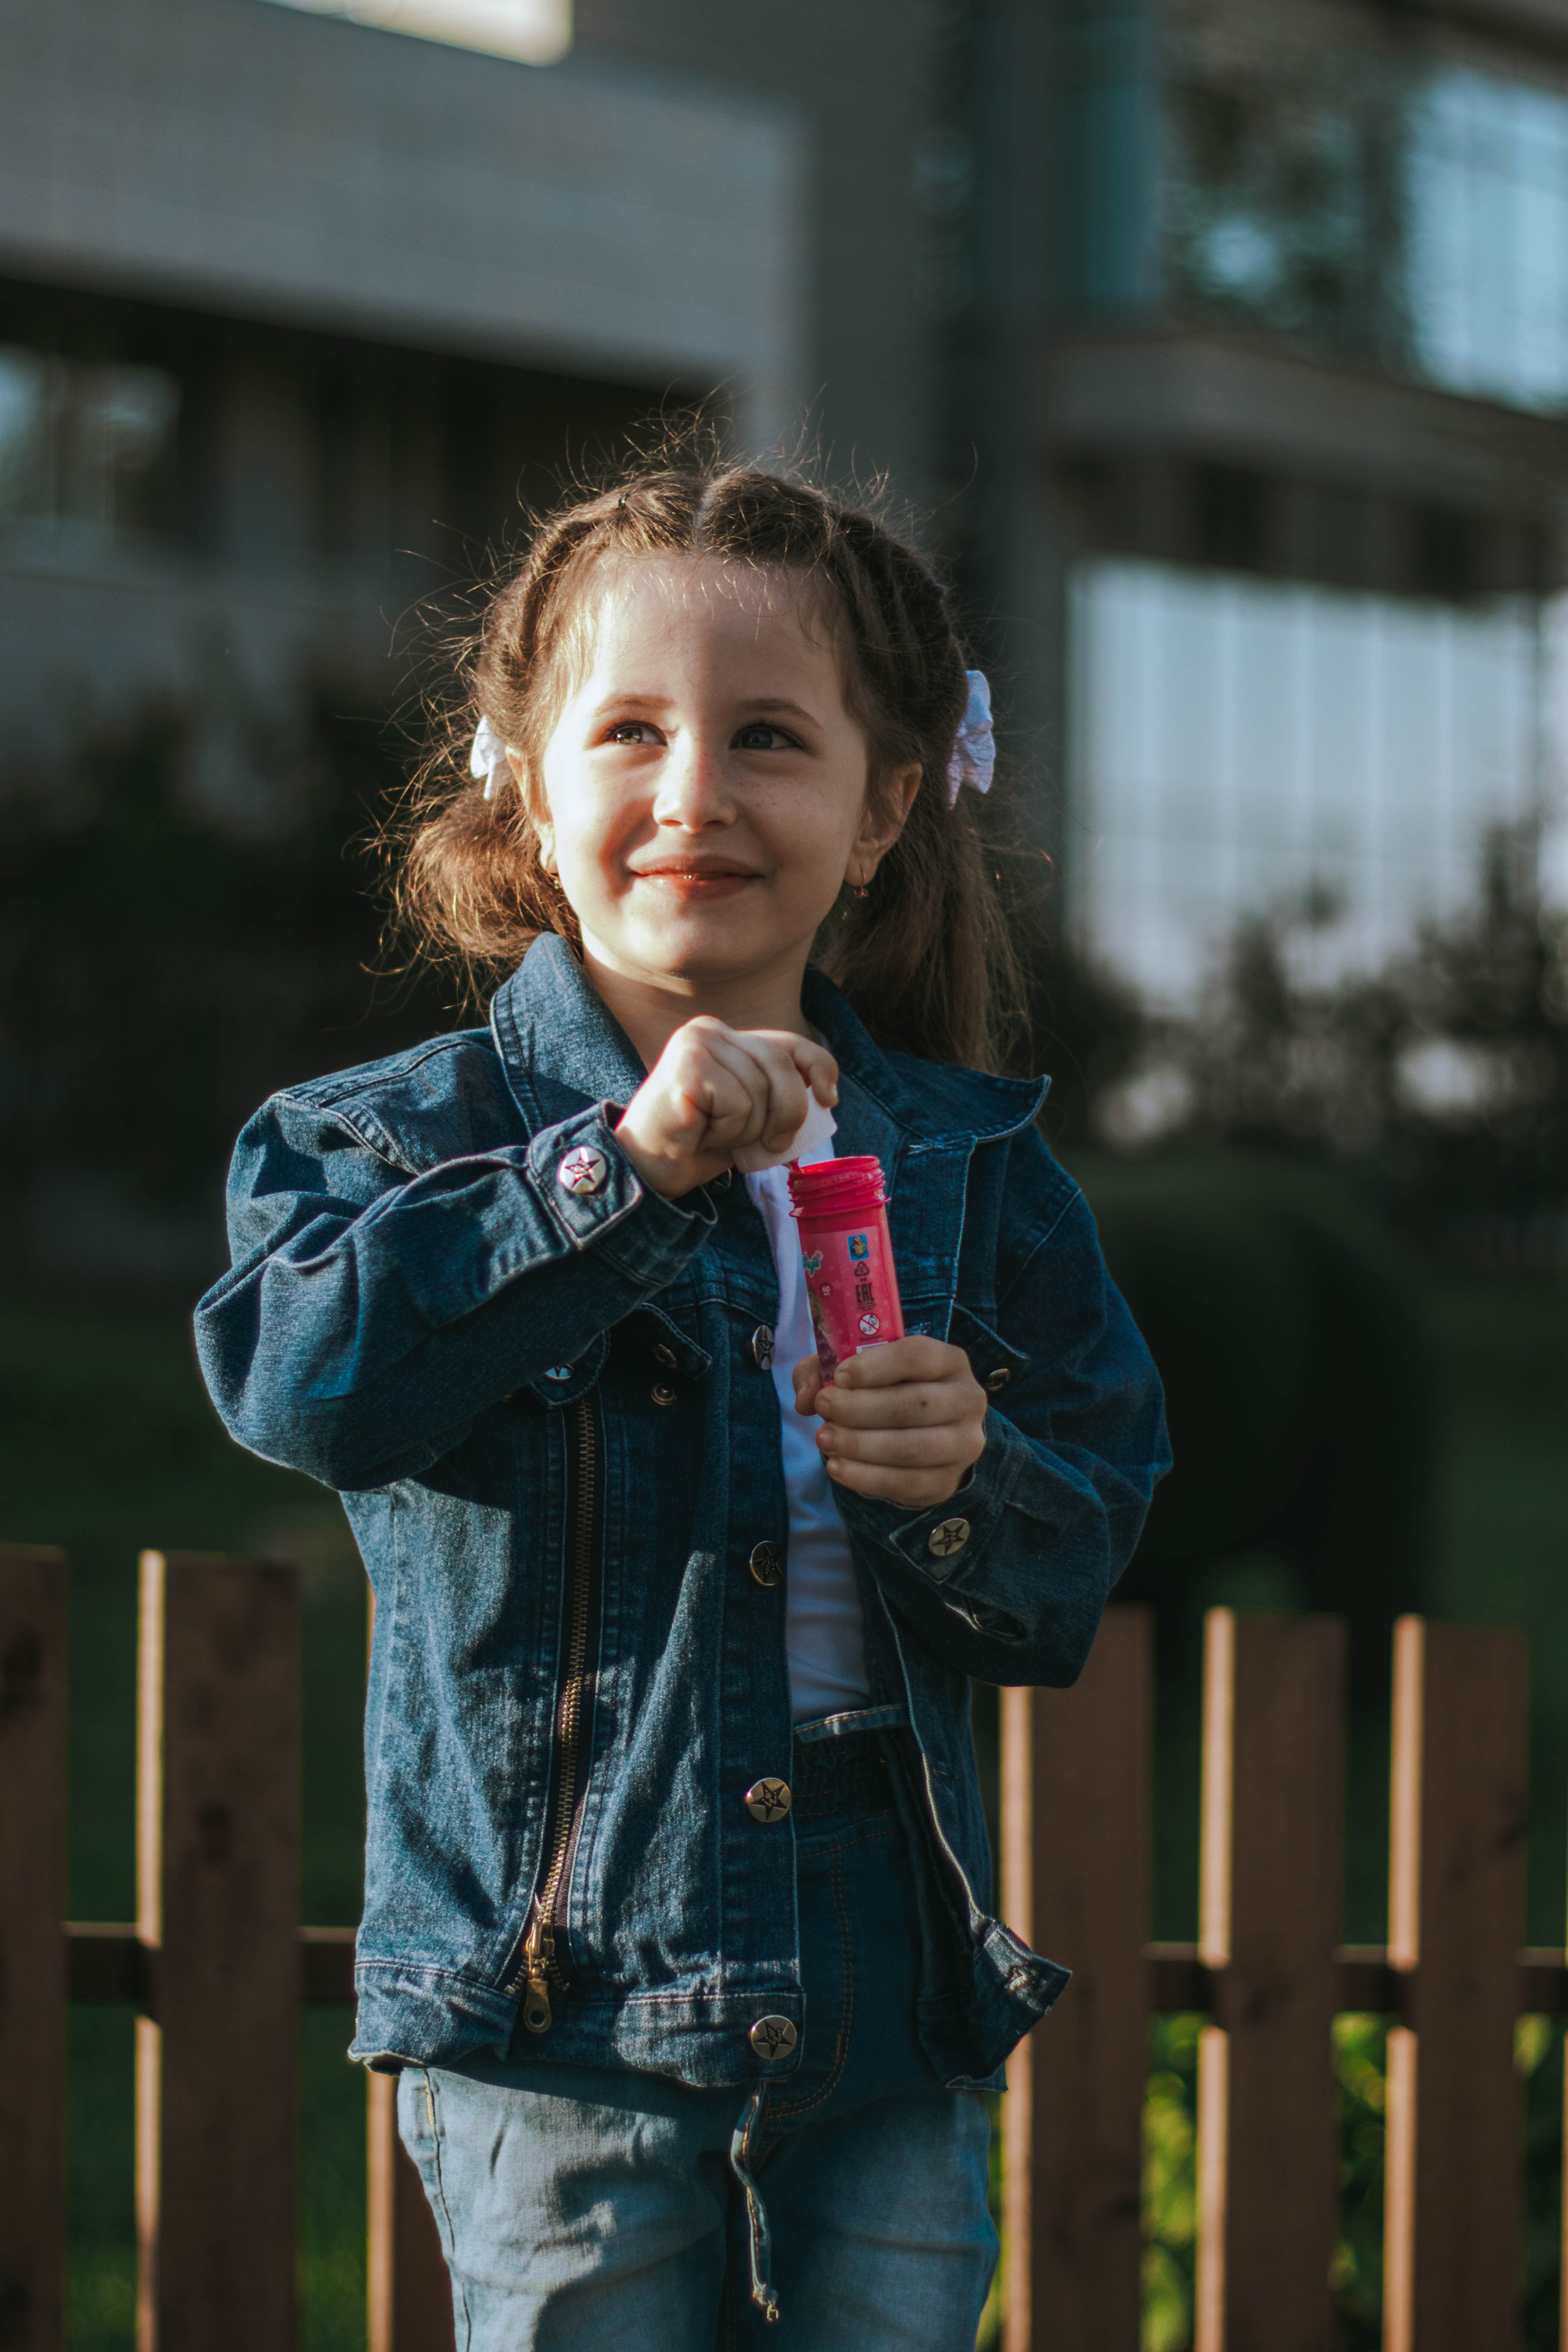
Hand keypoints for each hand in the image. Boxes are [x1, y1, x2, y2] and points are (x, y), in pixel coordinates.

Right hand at [614, 1018, 838, 1198]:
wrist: (648, 1169)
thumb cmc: (698, 1143)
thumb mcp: (751, 1114)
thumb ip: (777, 1095)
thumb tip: (825, 1095)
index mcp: (727, 1036)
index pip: (790, 1041)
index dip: (819, 1067)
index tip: (829, 1100)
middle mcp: (711, 1030)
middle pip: (781, 1065)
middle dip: (787, 1112)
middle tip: (769, 1144)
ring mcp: (697, 1043)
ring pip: (761, 1089)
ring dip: (749, 1128)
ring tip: (717, 1135)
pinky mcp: (688, 1065)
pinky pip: (738, 1103)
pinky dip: (728, 1130)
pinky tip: (702, 1133)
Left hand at [792, 1336, 987, 1508]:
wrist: (926, 1435)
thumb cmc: (888, 1391)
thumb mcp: (858, 1369)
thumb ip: (824, 1370)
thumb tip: (807, 1395)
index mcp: (949, 1360)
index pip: (917, 1356)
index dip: (875, 1366)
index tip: (840, 1377)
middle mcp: (967, 1400)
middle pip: (913, 1404)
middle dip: (859, 1408)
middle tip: (823, 1408)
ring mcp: (963, 1444)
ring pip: (910, 1447)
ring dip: (859, 1445)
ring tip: (824, 1439)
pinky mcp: (947, 1481)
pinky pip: (905, 1483)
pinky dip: (865, 1477)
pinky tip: (837, 1467)